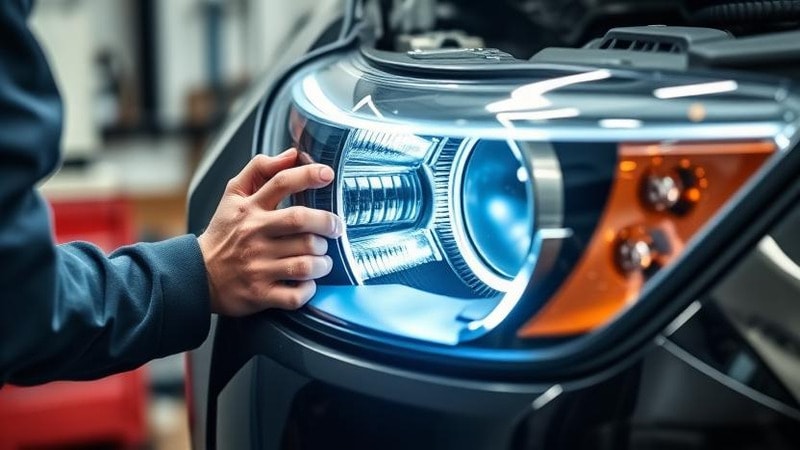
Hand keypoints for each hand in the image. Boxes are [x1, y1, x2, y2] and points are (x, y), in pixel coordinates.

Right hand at [197, 148, 343, 315]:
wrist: (198, 275)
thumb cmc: (224, 234)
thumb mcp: (233, 196)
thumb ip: (260, 170)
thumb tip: (292, 154)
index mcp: (250, 209)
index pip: (281, 183)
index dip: (308, 175)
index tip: (328, 174)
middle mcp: (254, 235)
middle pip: (301, 221)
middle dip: (327, 223)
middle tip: (335, 228)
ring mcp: (257, 266)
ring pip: (305, 262)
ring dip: (323, 261)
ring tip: (322, 258)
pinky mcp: (260, 294)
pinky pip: (295, 295)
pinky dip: (308, 290)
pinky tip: (308, 282)